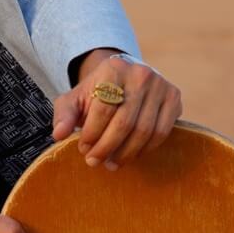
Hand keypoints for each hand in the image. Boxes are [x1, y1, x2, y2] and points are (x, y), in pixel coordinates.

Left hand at [51, 50, 181, 170]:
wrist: (124, 77)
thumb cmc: (97, 91)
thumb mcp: (75, 97)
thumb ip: (64, 114)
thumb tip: (59, 134)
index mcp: (114, 69)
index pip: (103, 108)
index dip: (92, 133)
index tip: (82, 148)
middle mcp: (141, 74)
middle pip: (124, 122)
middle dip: (106, 147)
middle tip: (94, 161)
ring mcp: (161, 85)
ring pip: (144, 130)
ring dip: (125, 153)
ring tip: (110, 163)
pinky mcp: (175, 98)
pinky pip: (161, 132)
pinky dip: (145, 149)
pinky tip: (130, 156)